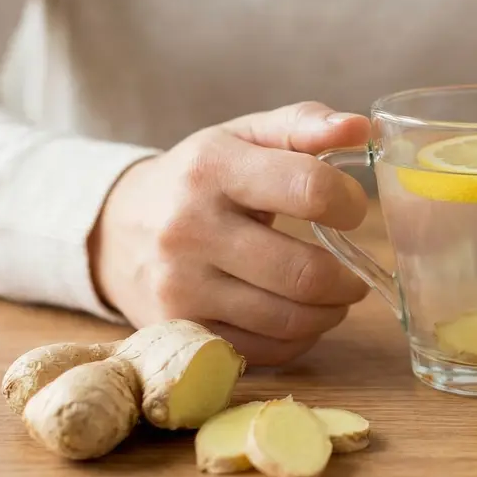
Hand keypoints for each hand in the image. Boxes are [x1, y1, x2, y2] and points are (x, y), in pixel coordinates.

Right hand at [90, 102, 372, 365]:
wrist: (116, 229)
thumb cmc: (201, 178)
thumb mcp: (245, 137)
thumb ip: (305, 125)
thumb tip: (359, 126)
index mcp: (212, 168)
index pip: (309, 188)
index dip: (350, 203)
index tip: (353, 210)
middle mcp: (189, 228)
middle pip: (304, 272)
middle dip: (347, 277)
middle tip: (354, 272)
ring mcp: (180, 286)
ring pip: (288, 319)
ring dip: (329, 312)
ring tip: (333, 295)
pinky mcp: (179, 329)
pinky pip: (265, 351)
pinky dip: (297, 339)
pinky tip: (299, 317)